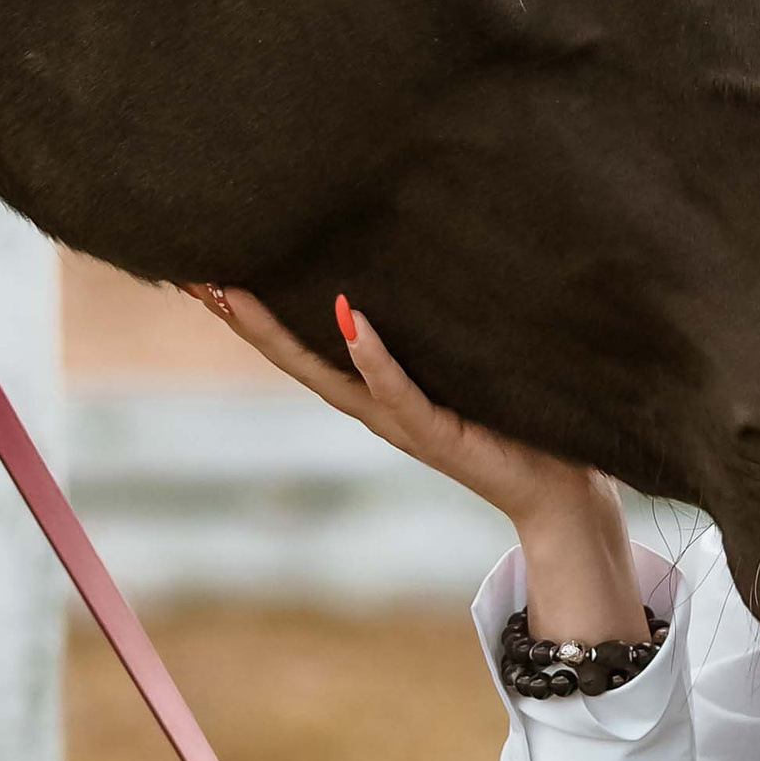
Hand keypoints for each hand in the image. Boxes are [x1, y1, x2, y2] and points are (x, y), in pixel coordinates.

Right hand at [187, 286, 652, 643]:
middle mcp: (377, 409)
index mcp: (378, 392)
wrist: (563, 492)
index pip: (303, 347)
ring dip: (281, 334)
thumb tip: (420, 268)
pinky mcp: (439, 431)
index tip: (210, 271)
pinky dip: (373, 357)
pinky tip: (347, 319)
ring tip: (237, 293)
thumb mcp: (466, 366)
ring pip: (328, 374)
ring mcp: (403, 422)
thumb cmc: (519, 422)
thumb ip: (438, 331)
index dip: (255, 313)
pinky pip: (398, 390)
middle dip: (245, 320)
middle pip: (294, 359)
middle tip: (196, 276)